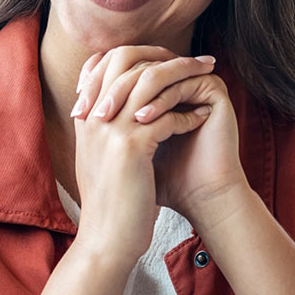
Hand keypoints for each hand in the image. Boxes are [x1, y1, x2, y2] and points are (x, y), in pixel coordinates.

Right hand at [70, 45, 215, 263]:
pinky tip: (202, 117)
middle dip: (167, 57)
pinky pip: (166, 116)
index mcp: (85, 117)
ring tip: (208, 78)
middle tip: (198, 60)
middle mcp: (92, 117)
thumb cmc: (112, 202)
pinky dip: (187, 114)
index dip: (141, 54)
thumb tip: (133, 106)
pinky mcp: (131, 147)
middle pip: (127, 62)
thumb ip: (108, 128)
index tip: (169, 58)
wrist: (106, 240)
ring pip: (150, 82)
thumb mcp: (101, 158)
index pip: (106, 63)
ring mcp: (109, 129)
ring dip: (184, 77)